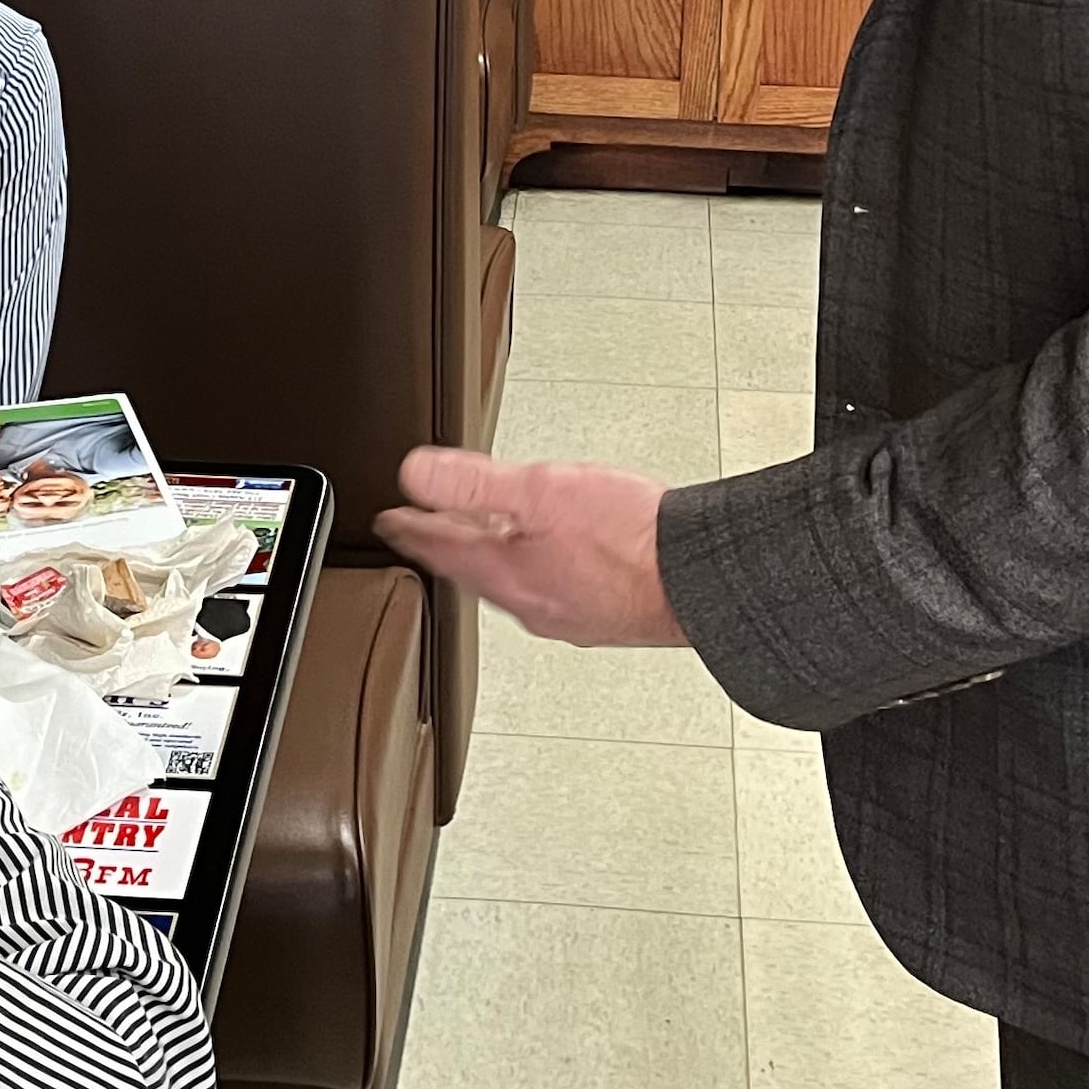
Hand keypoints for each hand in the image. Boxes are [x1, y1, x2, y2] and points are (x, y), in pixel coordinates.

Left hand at [379, 447, 688, 648]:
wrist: (699, 579)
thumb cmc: (631, 540)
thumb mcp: (540, 492)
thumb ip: (475, 483)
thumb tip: (416, 474)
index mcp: (507, 572)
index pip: (440, 550)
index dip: (411, 530)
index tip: (390, 522)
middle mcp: (531, 602)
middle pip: (472, 570)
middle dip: (446, 547)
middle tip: (424, 532)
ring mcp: (567, 613)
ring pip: (511, 583)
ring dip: (489, 559)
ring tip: (482, 540)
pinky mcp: (603, 614)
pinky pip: (550, 590)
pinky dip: (534, 568)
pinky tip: (553, 559)